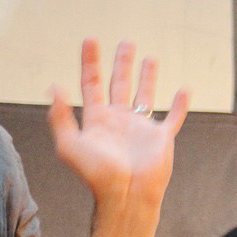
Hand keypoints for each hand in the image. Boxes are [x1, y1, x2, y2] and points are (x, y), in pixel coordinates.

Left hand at [48, 39, 188, 221]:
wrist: (125, 195)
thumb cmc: (96, 174)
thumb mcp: (69, 145)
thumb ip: (60, 117)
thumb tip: (53, 87)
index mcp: (96, 120)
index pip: (91, 84)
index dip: (90, 62)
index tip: (90, 40)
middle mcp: (118, 120)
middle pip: (119, 84)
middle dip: (122, 63)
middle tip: (126, 41)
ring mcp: (140, 129)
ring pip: (145, 95)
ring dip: (147, 77)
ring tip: (150, 57)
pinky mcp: (160, 138)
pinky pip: (173, 117)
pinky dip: (179, 104)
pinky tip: (183, 90)